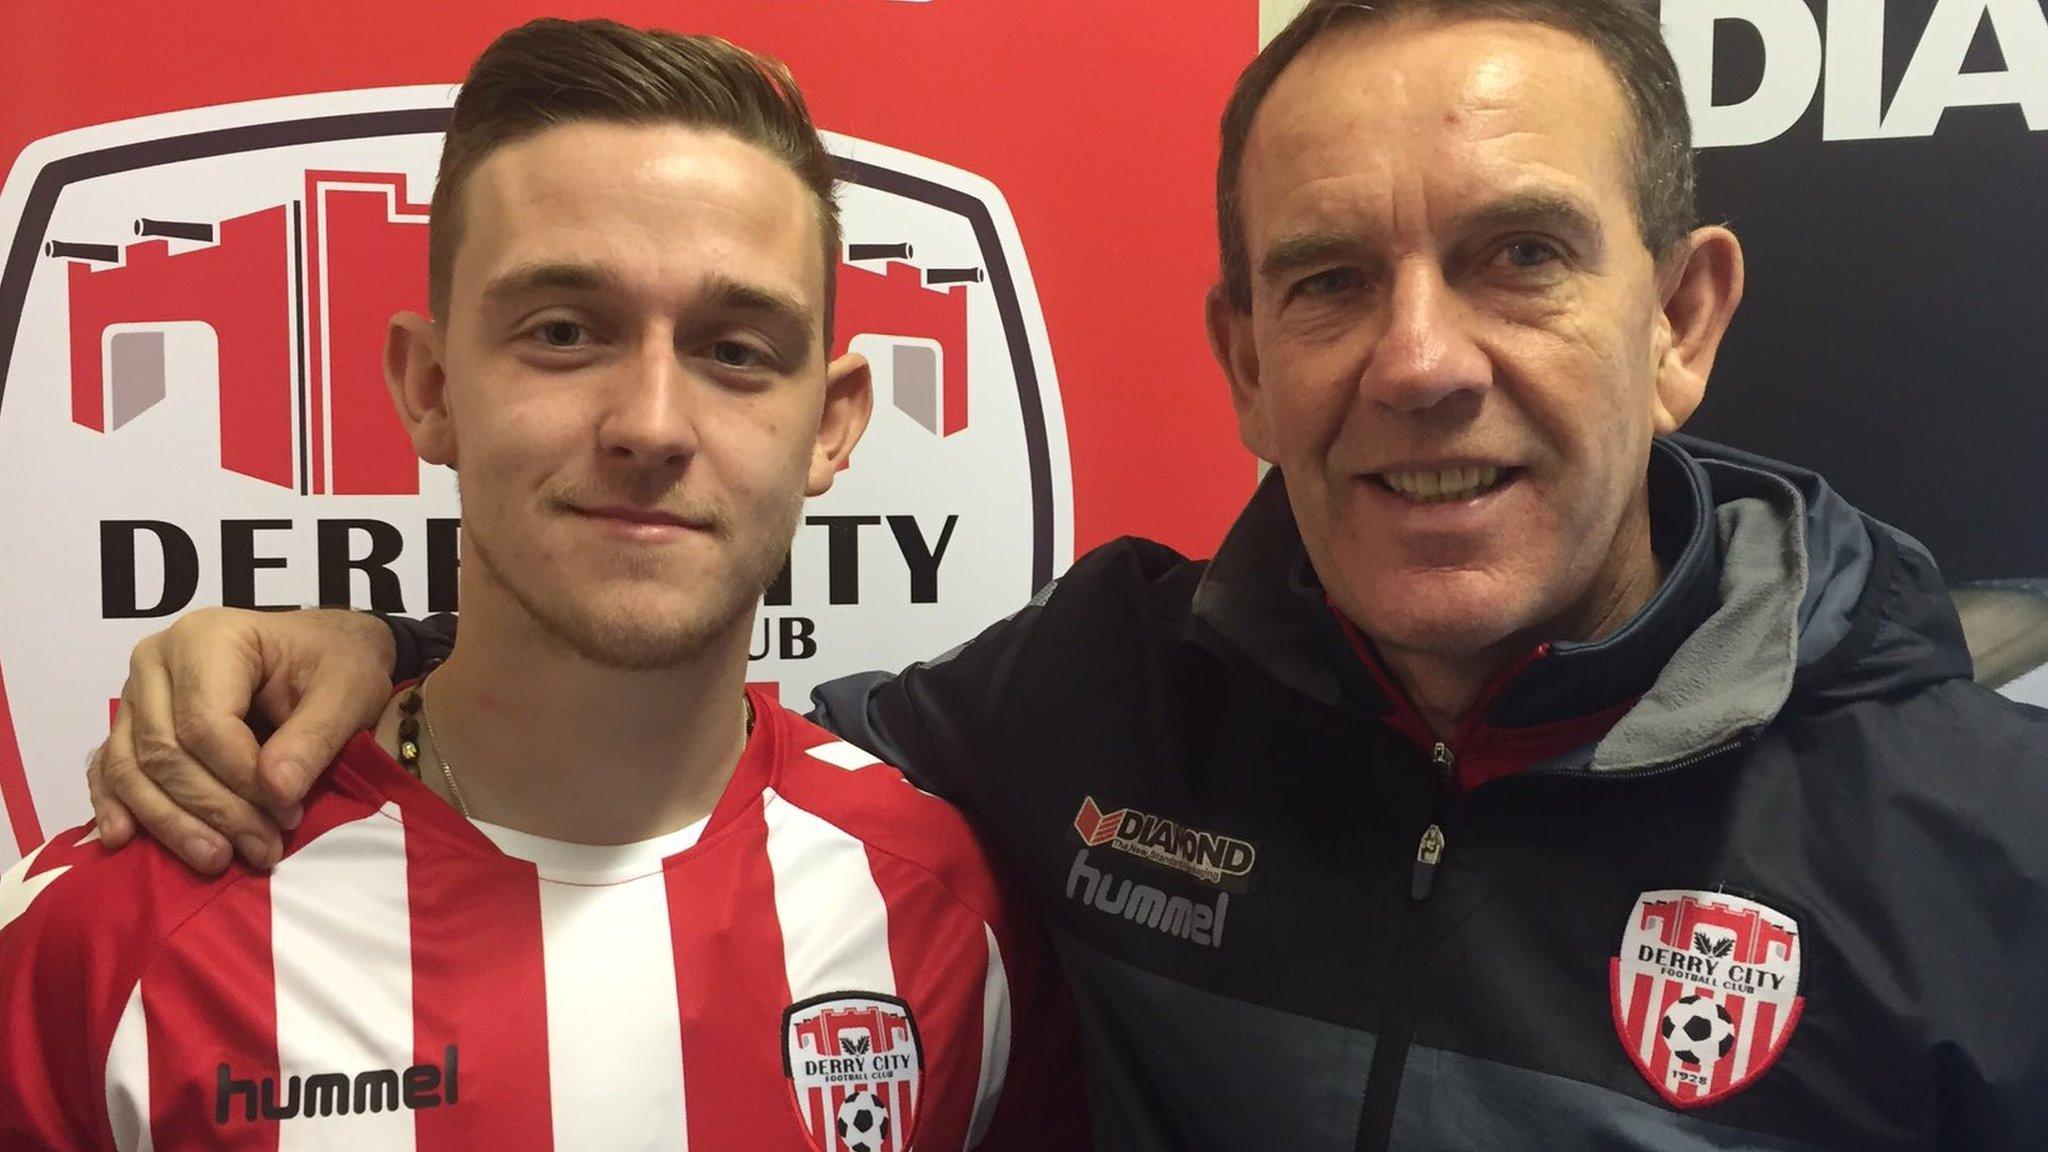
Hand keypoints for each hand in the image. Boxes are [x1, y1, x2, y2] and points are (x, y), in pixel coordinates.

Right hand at [85, 607, 396, 872]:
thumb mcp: (347, 691)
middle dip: (214, 810)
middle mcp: (157, 661)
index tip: (288, 816)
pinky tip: (125, 840)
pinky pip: (110, 769)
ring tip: (217, 860)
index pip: (206, 725)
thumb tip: (275, 791)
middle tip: (263, 850)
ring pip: (132, 768)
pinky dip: (116, 805)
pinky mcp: (132, 725)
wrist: (323, 654)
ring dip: (171, 822)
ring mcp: (136, 694)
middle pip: (165, 751)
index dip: (243, 780)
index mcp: (208, 639)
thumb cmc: (335, 665)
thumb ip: (314, 738)